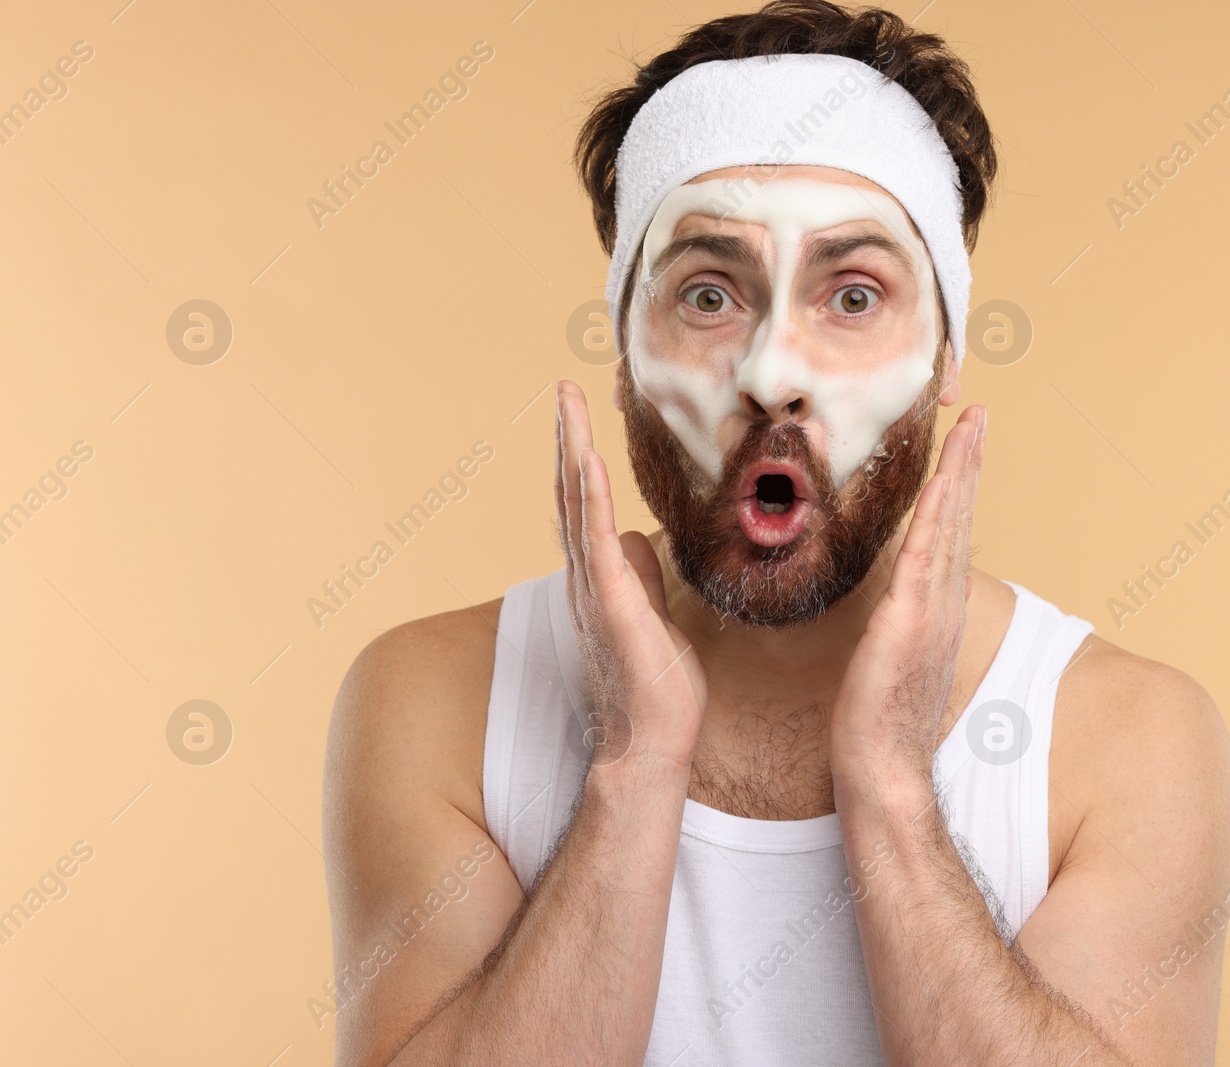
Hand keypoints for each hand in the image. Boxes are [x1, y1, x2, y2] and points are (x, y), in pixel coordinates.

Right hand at [554, 381, 706, 770]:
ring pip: (576, 505)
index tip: (579, 414)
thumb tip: (633, 535)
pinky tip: (588, 459)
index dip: (579, 458)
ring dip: (571, 449)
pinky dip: (590, 497)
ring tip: (566, 400)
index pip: (583, 507)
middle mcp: (585, 578)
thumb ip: (641, 575)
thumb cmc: (656, 688)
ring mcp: (594, 588)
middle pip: (570, 494)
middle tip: (563, 388)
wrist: (653, 742)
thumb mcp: (654, 616)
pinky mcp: (610, 602)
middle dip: (566, 438)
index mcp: (597, 579)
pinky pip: (596, 540)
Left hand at [829, 404, 985, 783]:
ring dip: (962, 472)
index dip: (960, 485)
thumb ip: (894, 622)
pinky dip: (939, 515)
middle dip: (970, 462)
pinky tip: (942, 481)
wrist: (881, 769)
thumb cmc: (876, 721)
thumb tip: (886, 601)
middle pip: (961, 518)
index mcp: (936, 608)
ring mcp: (932, 611)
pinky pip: (926, 557)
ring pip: (951, 527)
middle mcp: (943, 603)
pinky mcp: (910, 623)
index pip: (951, 533)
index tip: (965, 443)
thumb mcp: (887, 657)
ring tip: (970, 426)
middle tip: (977, 414)